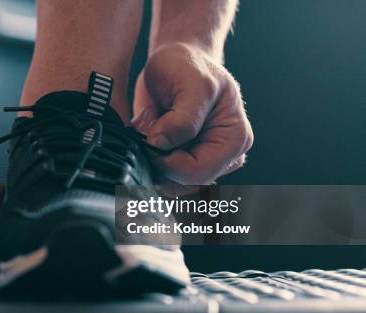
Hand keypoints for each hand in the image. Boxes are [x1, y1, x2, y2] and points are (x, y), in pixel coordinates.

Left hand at [133, 43, 253, 183]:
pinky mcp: (182, 160)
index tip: (149, 140)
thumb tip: (160, 145)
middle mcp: (223, 155)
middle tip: (147, 131)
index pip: (199, 172)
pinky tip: (146, 136)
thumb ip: (182, 118)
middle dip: (159, 161)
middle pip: (184, 182)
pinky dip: (148, 160)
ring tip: (149, 129)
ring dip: (152, 161)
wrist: (173, 60)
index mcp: (235, 139)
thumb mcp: (191, 83)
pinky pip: (161, 176)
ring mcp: (203, 159)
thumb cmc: (187, 65)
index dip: (168, 162)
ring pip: (171, 183)